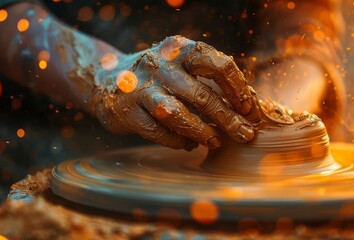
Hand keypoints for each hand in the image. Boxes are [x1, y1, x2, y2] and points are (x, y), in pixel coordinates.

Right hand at [91, 36, 260, 149]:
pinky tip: (190, 143)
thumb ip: (209, 81)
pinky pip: (157, 131)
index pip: (217, 64)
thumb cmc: (159, 77)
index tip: (247, 107)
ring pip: (176, 114)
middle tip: (245, 134)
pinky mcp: (125, 111)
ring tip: (216, 142)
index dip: (236, 87)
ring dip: (202, 131)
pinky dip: (178, 140)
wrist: (106, 79)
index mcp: (179, 49)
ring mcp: (140, 88)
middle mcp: (159, 65)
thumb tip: (246, 109)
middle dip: (227, 118)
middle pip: (201, 95)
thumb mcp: (181, 66)